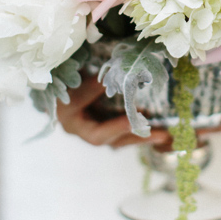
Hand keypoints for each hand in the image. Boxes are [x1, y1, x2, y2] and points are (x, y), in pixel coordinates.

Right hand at [56, 75, 171, 149]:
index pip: (97, 135)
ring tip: (165, 132)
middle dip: (139, 137)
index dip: (115, 129)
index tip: (132, 120)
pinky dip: (137, 124)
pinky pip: (123, 127)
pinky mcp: (104, 121)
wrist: (55, 83)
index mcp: (74, 125)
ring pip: (122, 137)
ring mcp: (97, 127)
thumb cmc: (60, 84)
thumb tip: (115, 78)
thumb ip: (91, 86)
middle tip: (163, 135)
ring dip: (143, 134)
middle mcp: (86, 131)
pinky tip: (152, 118)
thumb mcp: (72, 85)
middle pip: (115, 141)